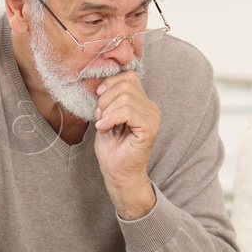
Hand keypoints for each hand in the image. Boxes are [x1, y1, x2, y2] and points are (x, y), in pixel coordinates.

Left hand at [92, 70, 160, 218]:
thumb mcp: (106, 117)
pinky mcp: (149, 128)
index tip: (98, 98)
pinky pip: (128, 111)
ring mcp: (152, 117)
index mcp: (142, 103)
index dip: (110, 83)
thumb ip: (109, 99)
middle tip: (99, 116)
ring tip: (102, 124)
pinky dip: (111, 118)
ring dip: (107, 110)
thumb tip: (100, 83)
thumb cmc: (112, 149)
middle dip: (106, 98)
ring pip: (125, 97)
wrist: (118, 174)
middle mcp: (151, 108)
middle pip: (126, 85)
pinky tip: (104, 129)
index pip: (128, 77)